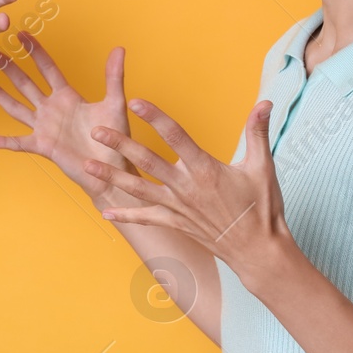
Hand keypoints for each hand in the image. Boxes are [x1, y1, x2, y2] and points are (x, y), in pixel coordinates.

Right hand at [0, 32, 134, 202]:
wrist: (112, 168)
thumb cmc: (115, 137)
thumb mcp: (115, 104)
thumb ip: (114, 76)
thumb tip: (119, 49)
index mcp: (68, 96)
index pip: (47, 68)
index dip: (34, 51)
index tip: (21, 34)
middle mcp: (52, 109)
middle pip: (25, 83)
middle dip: (9, 67)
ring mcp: (44, 127)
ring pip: (16, 107)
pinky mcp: (42, 146)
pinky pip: (18, 143)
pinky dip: (1, 142)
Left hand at [85, 98, 293, 288]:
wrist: (257, 250)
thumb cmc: (262, 208)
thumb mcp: (262, 167)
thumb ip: (258, 132)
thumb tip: (265, 102)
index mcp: (205, 168)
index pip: (175, 135)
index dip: (154, 117)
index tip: (135, 102)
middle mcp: (185, 186)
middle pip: (147, 160)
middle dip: (120, 145)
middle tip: (96, 132)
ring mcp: (177, 207)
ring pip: (138, 188)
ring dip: (111, 177)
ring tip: (86, 166)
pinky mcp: (175, 223)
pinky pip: (146, 218)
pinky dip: (125, 215)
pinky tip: (105, 212)